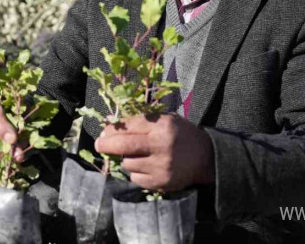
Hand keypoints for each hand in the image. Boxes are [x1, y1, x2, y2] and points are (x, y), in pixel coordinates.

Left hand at [95, 114, 213, 191]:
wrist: (205, 158)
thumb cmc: (180, 135)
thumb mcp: (165, 120)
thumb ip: (140, 122)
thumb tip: (109, 123)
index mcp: (163, 126)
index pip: (129, 126)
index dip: (112, 129)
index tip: (104, 132)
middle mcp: (161, 146)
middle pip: (123, 146)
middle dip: (106, 145)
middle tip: (99, 144)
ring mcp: (161, 167)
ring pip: (127, 163)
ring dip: (127, 159)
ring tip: (139, 155)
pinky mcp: (161, 183)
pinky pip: (135, 178)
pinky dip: (136, 172)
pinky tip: (146, 167)